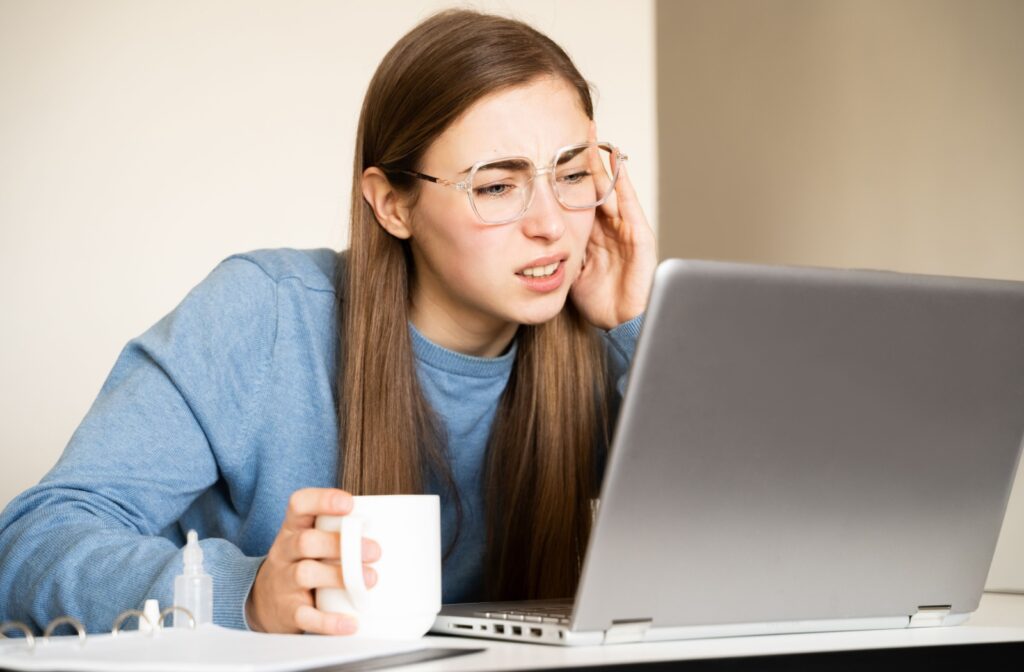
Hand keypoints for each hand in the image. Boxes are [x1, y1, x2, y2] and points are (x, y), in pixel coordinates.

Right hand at [246, 488, 380, 634]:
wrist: (264, 601)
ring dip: (340, 576)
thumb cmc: (301, 562)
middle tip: (375, 551)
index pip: (299, 504)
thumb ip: (338, 531)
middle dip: (340, 544)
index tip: (349, 504)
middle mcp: (285, 552)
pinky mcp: (288, 611)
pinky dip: (329, 621)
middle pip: (306, 541)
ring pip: (305, 574)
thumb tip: (391, 530)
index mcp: (293, 529)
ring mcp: (284, 581)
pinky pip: (306, 616)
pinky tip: (351, 622)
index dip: (322, 500)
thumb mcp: (309, 540)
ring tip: (370, 580)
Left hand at [569, 121, 657, 330]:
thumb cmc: (594, 299)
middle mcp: (609, 225)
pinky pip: (631, 205)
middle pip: (596, 184)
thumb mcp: (567, 267)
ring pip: (612, 189)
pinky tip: (616, 164)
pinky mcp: (641, 238)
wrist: (618, 322)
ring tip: (594, 137)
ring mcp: (626, 229)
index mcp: (591, 231)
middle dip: (588, 157)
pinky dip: (623, 184)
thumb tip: (527, 235)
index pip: (579, 193)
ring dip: (604, 164)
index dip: (568, 170)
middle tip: (578, 127)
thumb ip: (554, 247)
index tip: (555, 144)